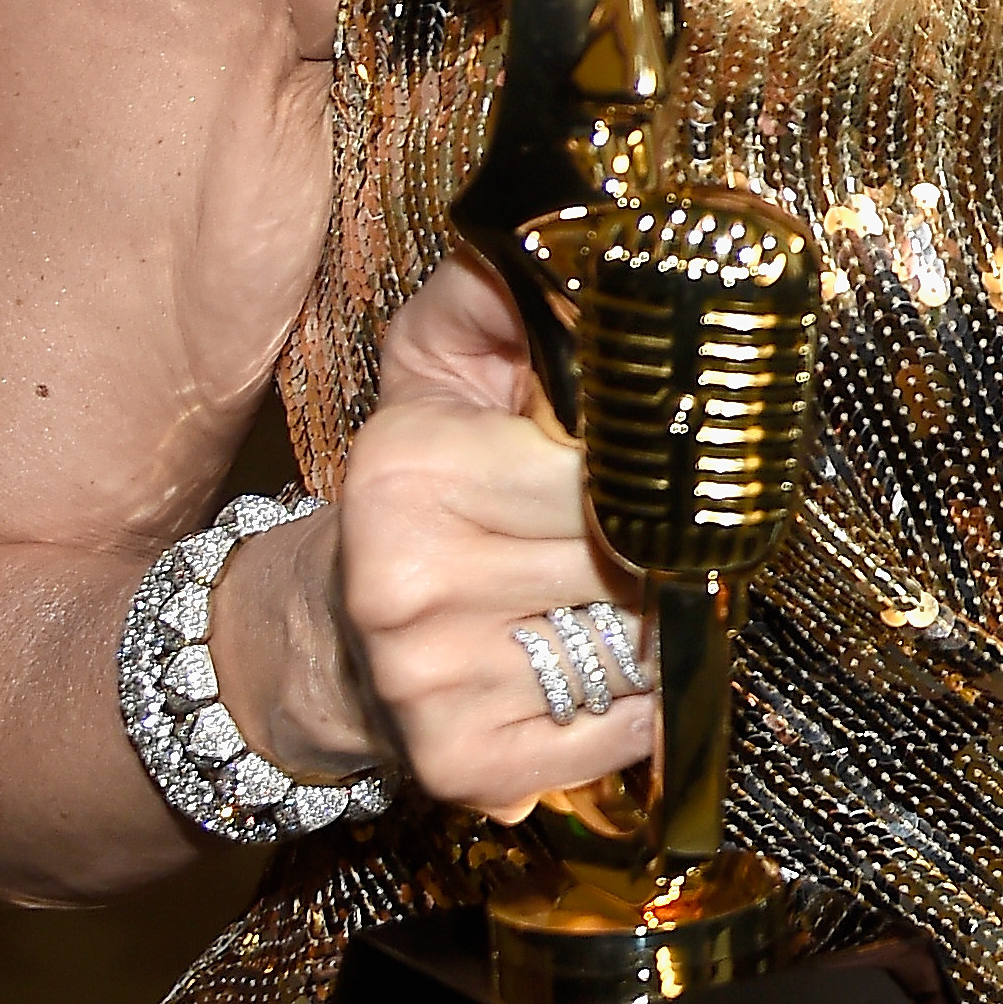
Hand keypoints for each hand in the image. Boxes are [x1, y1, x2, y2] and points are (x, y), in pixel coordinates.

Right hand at [299, 257, 651, 817]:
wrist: (325, 630)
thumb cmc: (417, 486)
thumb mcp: (436, 368)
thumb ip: (502, 295)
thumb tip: (582, 237)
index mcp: (411, 472)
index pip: (605, 471)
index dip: (655, 466)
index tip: (677, 461)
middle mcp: (411, 582)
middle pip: (631, 560)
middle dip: (665, 544)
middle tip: (659, 530)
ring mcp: (435, 684)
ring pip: (636, 646)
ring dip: (655, 622)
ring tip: (619, 595)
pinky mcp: (467, 766)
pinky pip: (619, 733)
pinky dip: (637, 706)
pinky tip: (598, 667)